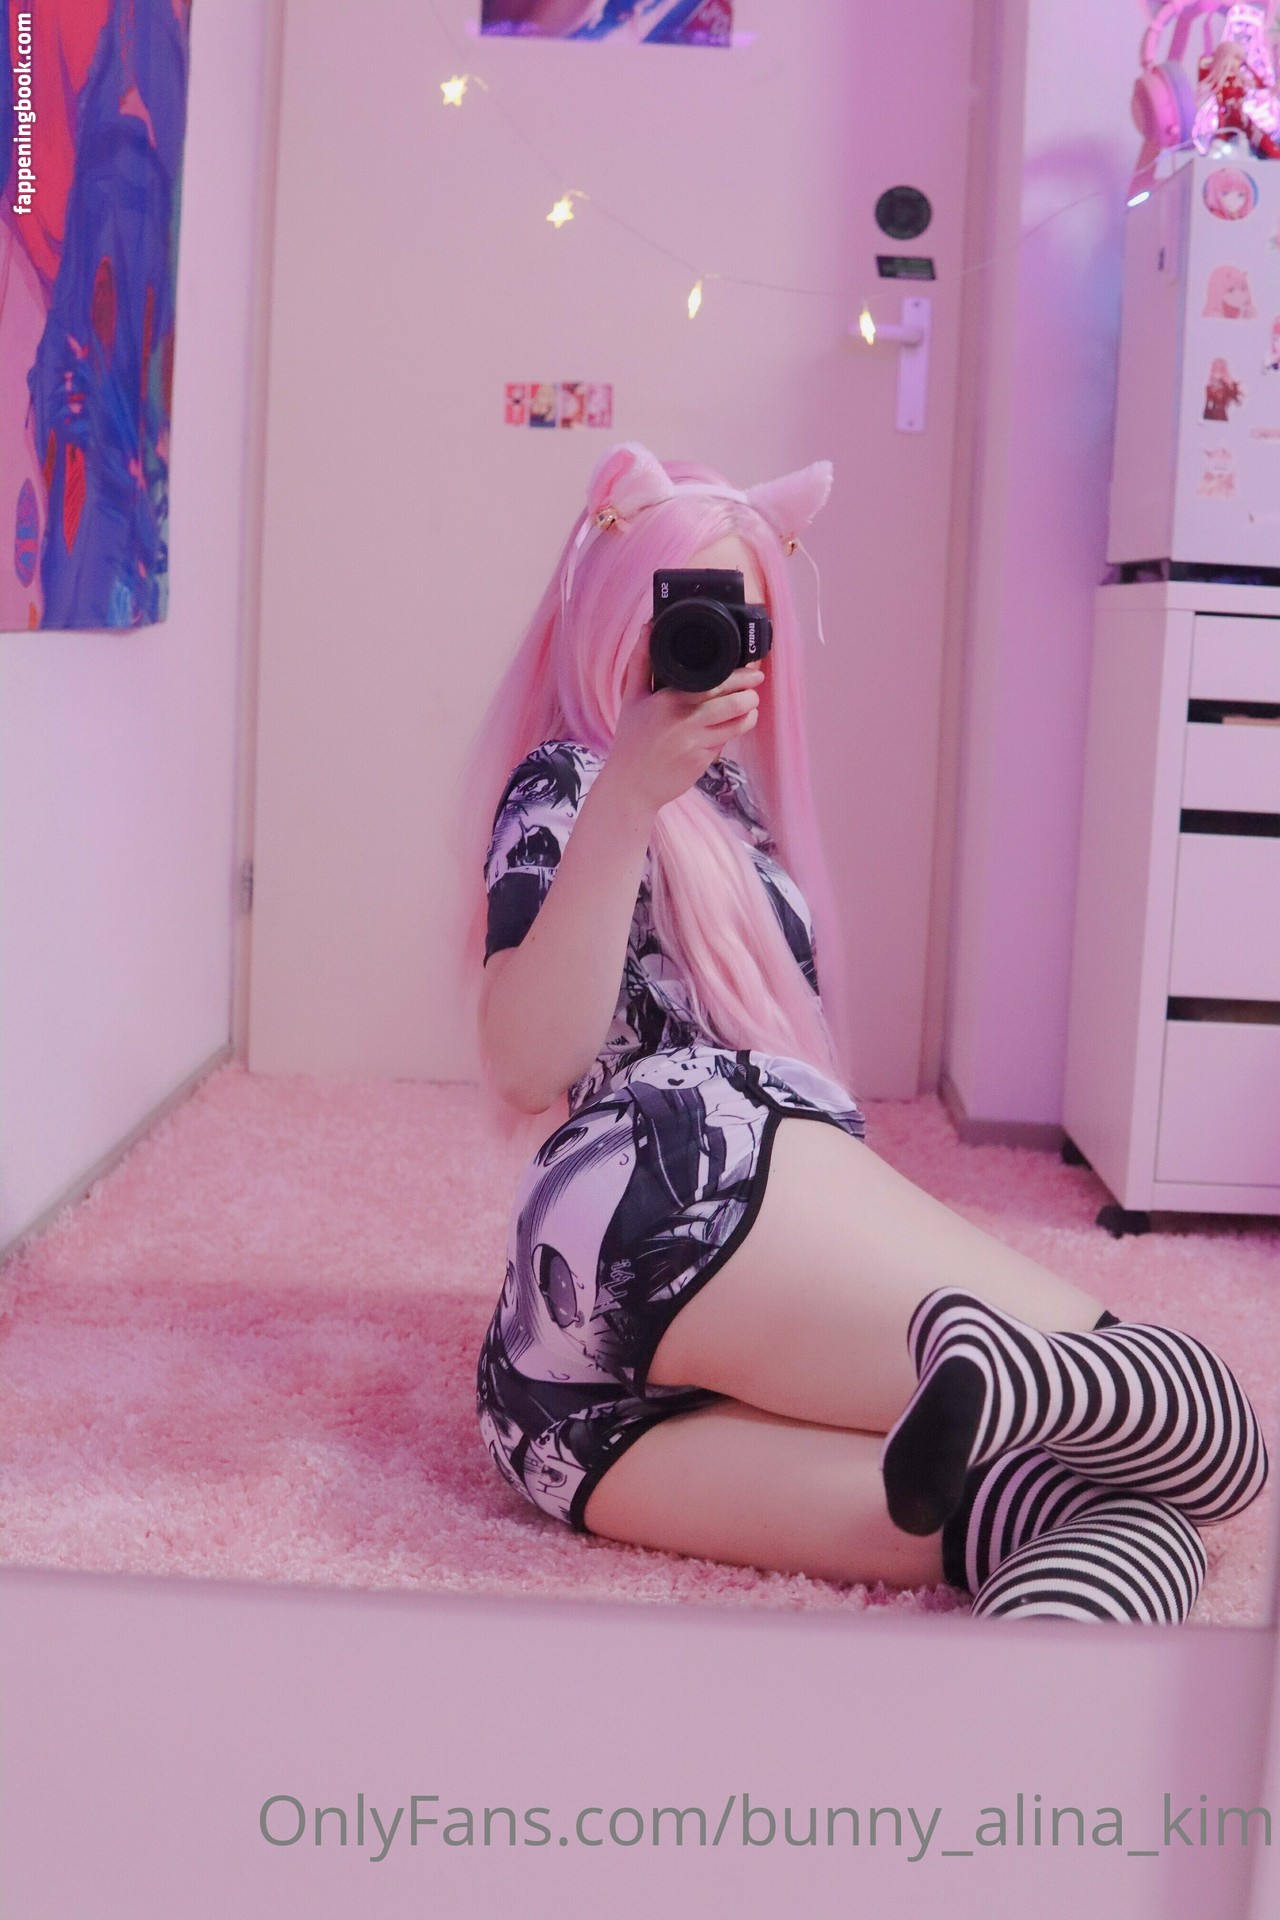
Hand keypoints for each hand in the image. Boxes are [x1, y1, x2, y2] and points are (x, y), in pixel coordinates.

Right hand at [605, 629, 763, 813]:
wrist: (631, 786)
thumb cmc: (631, 740)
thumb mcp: (631, 697)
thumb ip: (641, 661)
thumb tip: (648, 627)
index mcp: (668, 699)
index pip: (713, 681)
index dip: (737, 674)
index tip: (749, 666)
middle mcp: (685, 719)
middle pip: (731, 700)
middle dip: (750, 690)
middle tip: (756, 681)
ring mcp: (696, 741)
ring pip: (736, 723)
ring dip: (750, 712)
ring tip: (751, 704)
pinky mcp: (703, 760)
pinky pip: (726, 741)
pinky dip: (733, 732)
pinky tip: (735, 724)